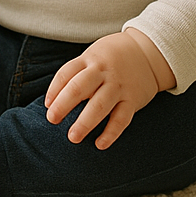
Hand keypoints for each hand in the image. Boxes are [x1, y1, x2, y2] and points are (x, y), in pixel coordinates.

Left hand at [44, 31, 167, 149]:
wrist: (147, 51)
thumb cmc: (111, 57)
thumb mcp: (93, 56)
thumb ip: (78, 73)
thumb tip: (56, 99)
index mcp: (89, 59)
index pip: (66, 74)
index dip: (54, 90)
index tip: (47, 105)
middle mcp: (103, 72)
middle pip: (79, 88)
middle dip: (63, 105)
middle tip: (52, 120)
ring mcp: (118, 86)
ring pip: (99, 105)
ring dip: (85, 123)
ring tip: (73, 137)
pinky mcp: (133, 100)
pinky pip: (121, 118)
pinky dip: (111, 132)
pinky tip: (100, 144)